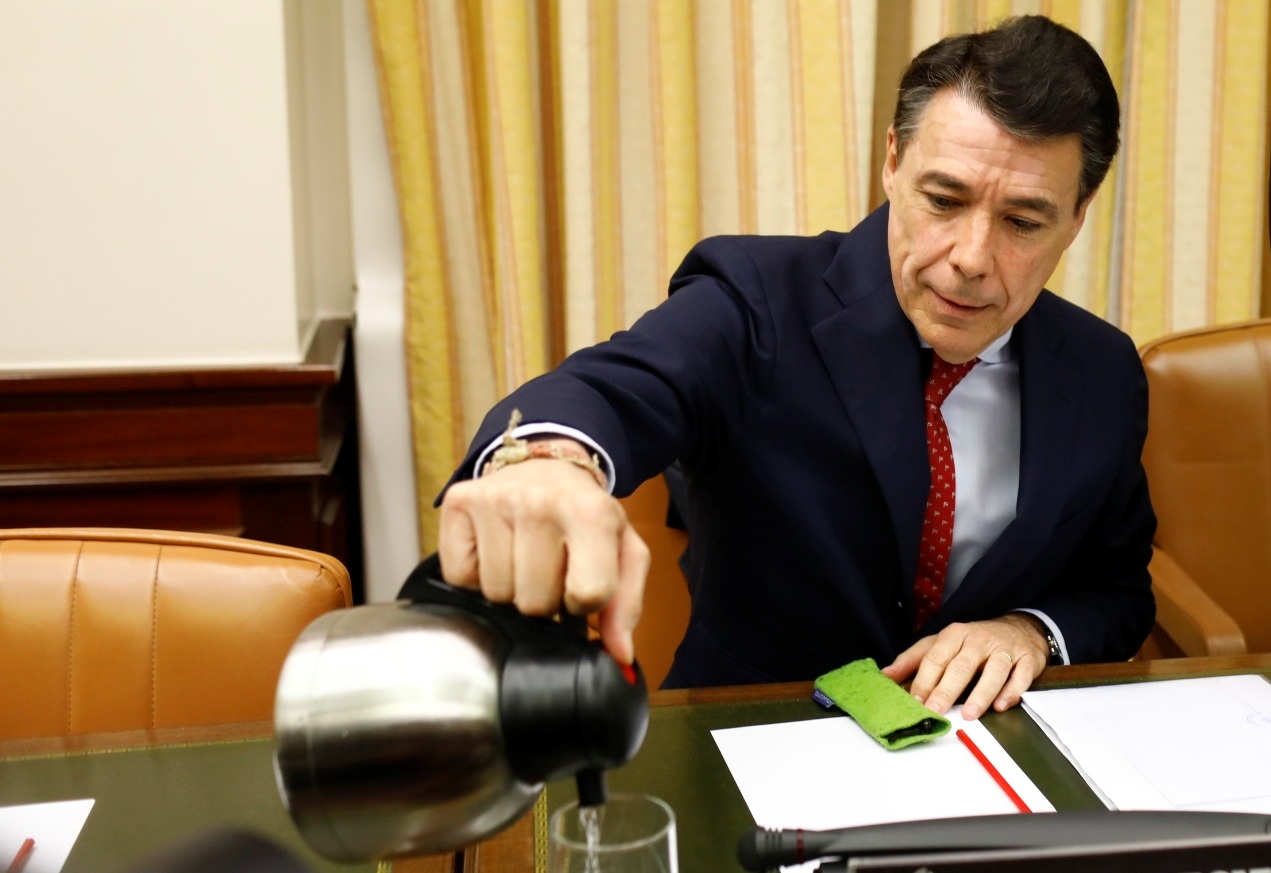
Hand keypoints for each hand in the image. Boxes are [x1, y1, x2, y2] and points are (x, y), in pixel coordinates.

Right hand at [437, 443, 650, 664]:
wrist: (545, 466)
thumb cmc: (585, 515)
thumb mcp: (622, 551)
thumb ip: (626, 605)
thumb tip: (619, 655)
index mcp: (591, 513)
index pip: (587, 596)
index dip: (583, 601)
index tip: (579, 581)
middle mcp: (540, 502)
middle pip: (535, 604)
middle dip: (545, 598)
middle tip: (549, 567)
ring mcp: (495, 500)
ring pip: (497, 595)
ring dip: (511, 588)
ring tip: (523, 558)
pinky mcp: (459, 502)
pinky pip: (460, 577)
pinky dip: (476, 576)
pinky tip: (495, 551)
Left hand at [881, 614, 1048, 719]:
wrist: (1018, 628)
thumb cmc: (972, 641)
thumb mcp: (940, 644)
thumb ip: (913, 660)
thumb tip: (885, 676)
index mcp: (954, 635)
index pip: (935, 659)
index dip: (924, 681)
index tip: (915, 702)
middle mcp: (978, 640)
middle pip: (961, 666)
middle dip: (946, 690)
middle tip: (936, 710)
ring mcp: (1003, 648)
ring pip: (993, 670)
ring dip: (981, 693)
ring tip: (970, 714)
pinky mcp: (1026, 659)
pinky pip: (1020, 676)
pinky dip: (1012, 691)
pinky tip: (1001, 706)